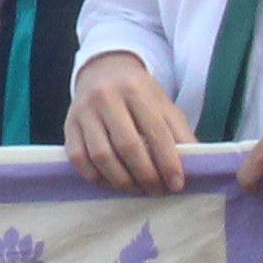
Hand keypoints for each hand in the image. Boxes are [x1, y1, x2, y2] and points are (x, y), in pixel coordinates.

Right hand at [67, 54, 189, 194]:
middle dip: (146, 175)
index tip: (176, 184)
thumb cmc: (138, 94)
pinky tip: (111, 181)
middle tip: (156, 191)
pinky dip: (96, 176)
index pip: (156, 132)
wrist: (102, 71)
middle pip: (127, 146)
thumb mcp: (163, 105)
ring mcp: (84, 111)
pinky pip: (79, 159)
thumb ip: (178, 132)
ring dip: (121, 180)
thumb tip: (193, 165)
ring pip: (101, 155)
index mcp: (136, 90)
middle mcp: (107, 97)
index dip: (168, 162)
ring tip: (135, 188)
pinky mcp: (68, 125)